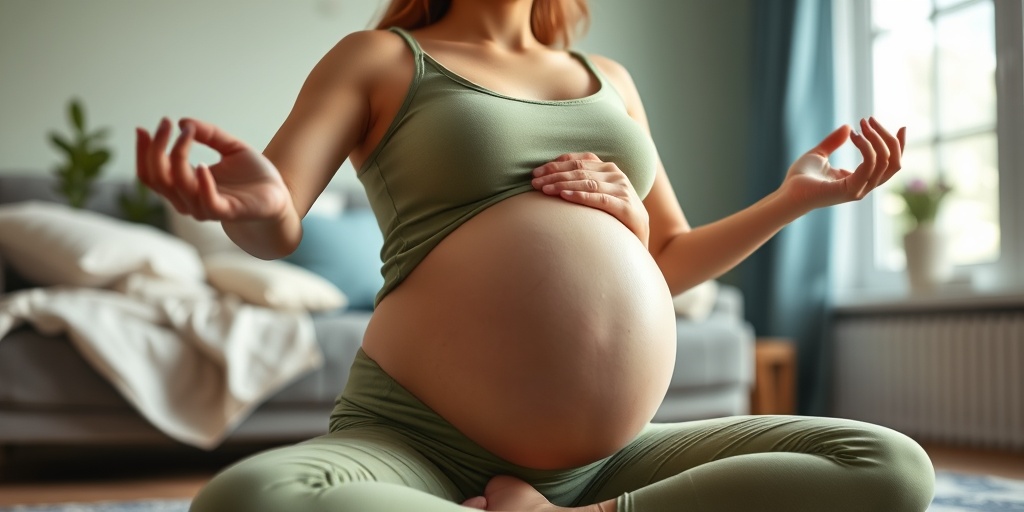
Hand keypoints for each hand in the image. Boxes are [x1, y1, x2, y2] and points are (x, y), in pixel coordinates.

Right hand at [136, 117, 292, 221]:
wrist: (280, 196)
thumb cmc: (254, 175)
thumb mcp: (231, 147)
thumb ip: (209, 134)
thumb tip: (183, 122)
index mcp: (186, 186)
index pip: (151, 174)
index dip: (143, 153)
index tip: (143, 128)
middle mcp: (190, 199)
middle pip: (158, 178)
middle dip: (156, 149)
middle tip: (165, 123)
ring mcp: (206, 208)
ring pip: (177, 186)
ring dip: (178, 156)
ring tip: (187, 133)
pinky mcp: (227, 212)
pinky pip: (206, 202)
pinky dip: (202, 183)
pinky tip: (201, 164)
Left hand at [531, 152, 649, 245]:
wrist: (640, 238)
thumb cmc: (613, 216)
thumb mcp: (599, 195)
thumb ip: (583, 184)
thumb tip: (550, 181)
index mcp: (609, 169)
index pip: (579, 160)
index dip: (556, 164)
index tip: (536, 172)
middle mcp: (616, 175)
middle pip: (580, 170)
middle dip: (554, 175)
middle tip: (534, 182)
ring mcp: (622, 190)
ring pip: (587, 182)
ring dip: (563, 184)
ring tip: (544, 190)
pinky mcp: (626, 207)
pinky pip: (599, 199)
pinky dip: (581, 196)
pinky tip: (564, 196)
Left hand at [780, 117, 905, 212]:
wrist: (786, 194)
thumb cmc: (799, 178)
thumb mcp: (819, 154)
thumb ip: (834, 142)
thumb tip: (848, 126)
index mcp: (860, 179)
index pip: (890, 164)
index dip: (899, 146)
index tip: (902, 127)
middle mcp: (864, 186)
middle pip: (893, 163)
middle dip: (888, 138)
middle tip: (870, 120)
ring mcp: (860, 190)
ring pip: (884, 162)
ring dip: (876, 138)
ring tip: (861, 124)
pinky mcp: (851, 190)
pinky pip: (870, 165)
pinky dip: (866, 147)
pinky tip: (854, 135)